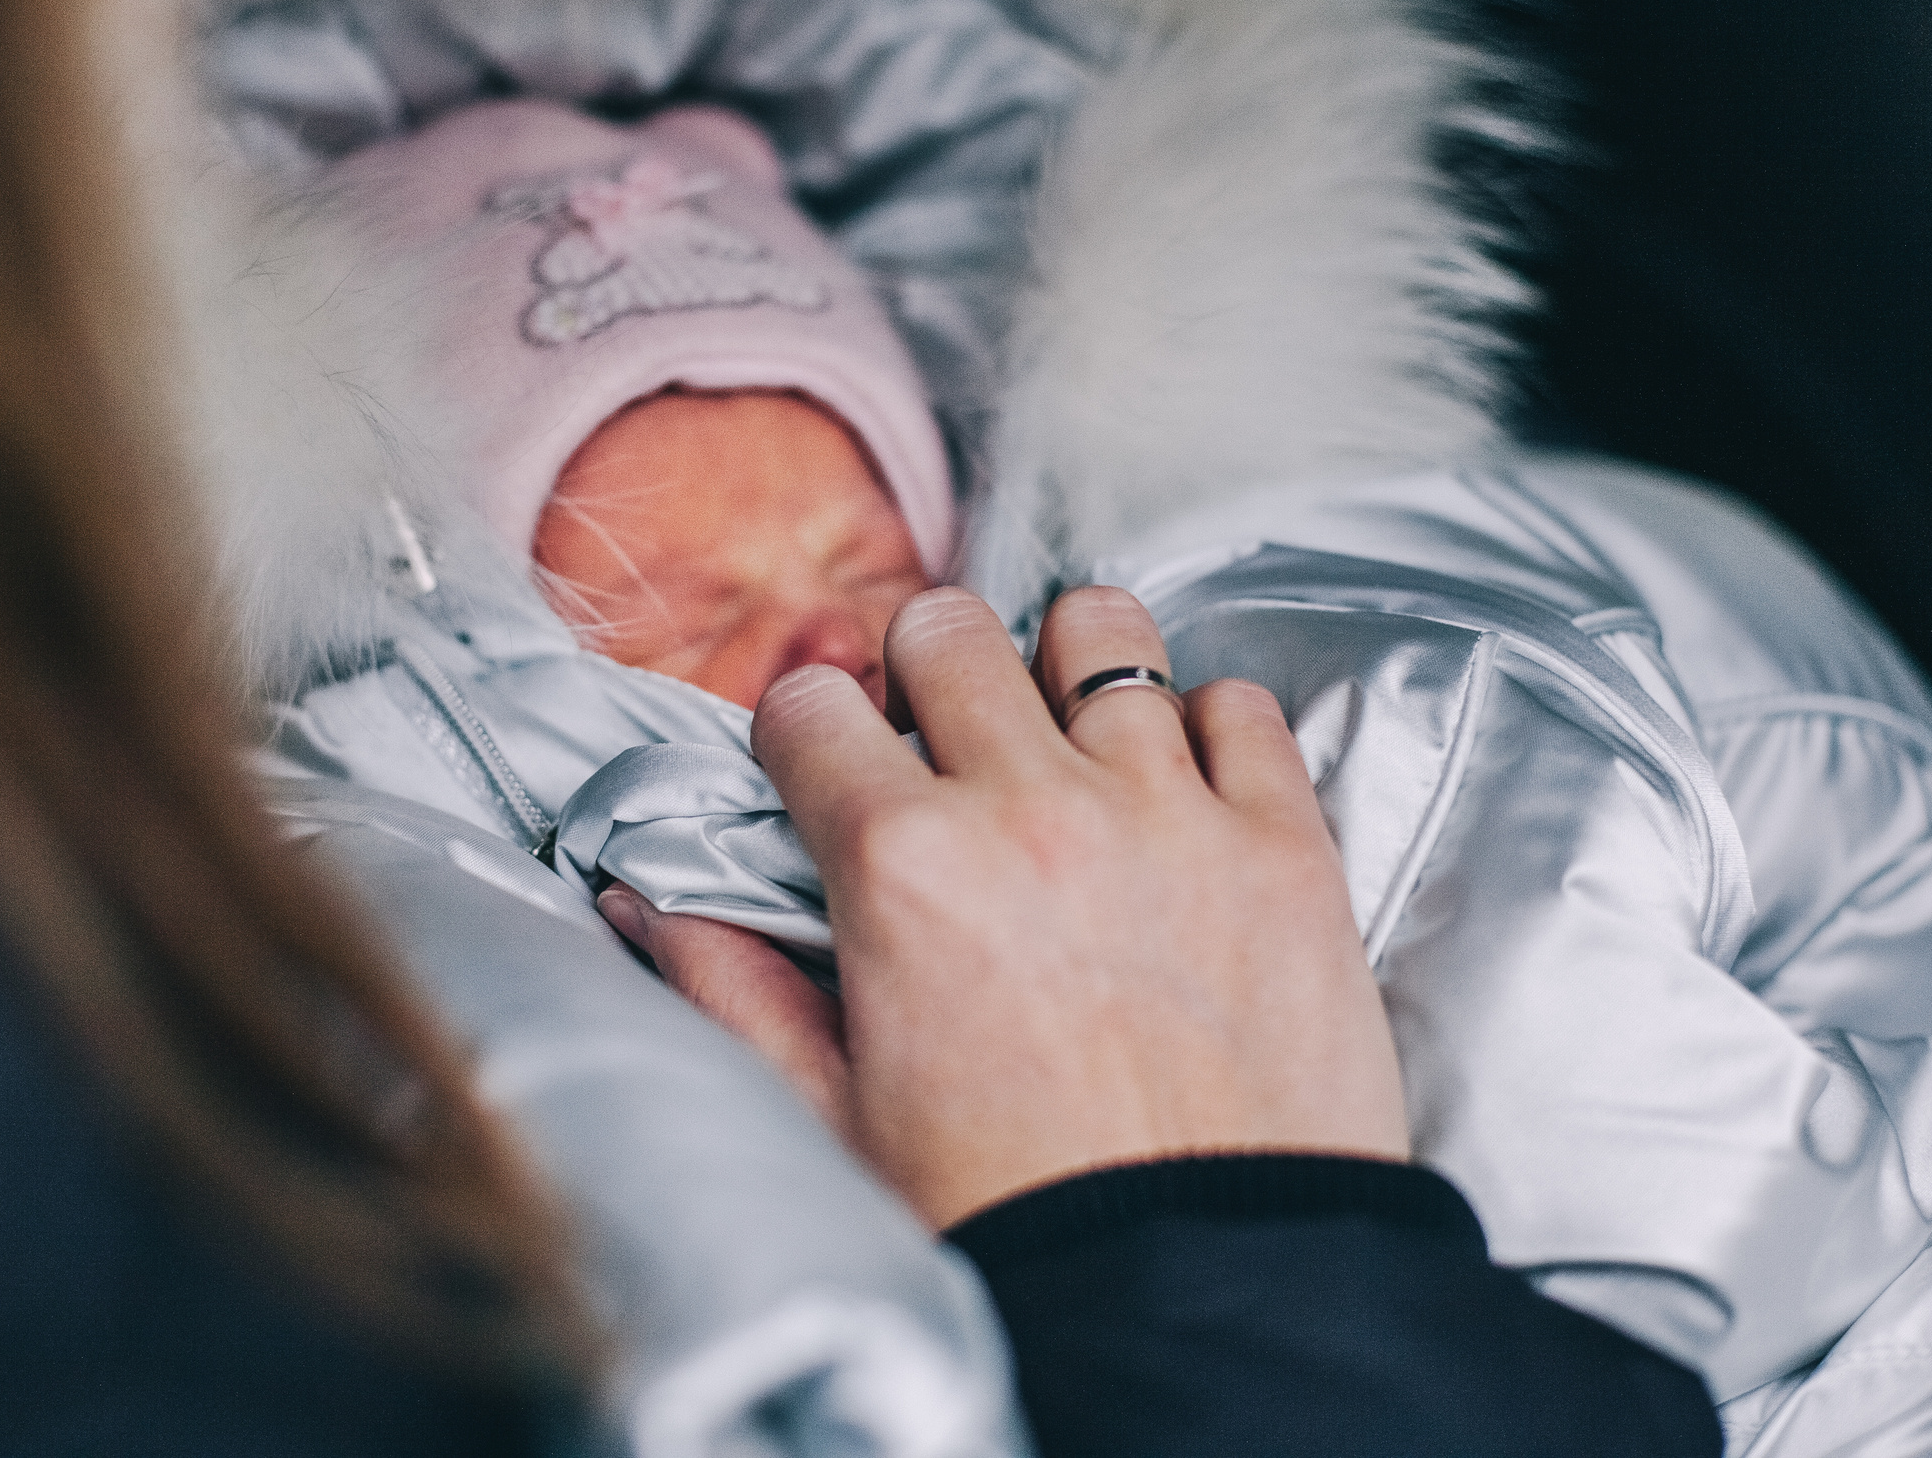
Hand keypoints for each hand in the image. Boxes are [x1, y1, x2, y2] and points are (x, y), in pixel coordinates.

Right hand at [598, 585, 1407, 1229]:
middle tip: (942, 732)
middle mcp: (1032, 808)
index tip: (830, 762)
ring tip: (1071, 734)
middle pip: (950, 632)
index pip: (813, 704)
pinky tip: (1187, 787)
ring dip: (1069, 667)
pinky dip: (1209, 724)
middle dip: (926, 667)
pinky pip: (1242, 704)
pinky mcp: (1284, 846)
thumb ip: (733, 989)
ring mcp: (1170, 813)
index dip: (808, 730)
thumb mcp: (833, 1120)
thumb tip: (647, 902)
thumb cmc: (1011, 1222)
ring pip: (1103, 631)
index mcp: (903, 868)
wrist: (1196, 1300)